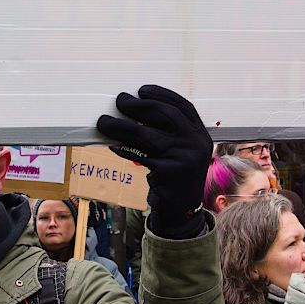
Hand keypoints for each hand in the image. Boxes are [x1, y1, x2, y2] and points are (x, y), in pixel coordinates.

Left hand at [97, 85, 211, 239]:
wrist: (181, 213)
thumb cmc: (175, 177)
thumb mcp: (180, 151)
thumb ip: (168, 132)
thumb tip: (136, 108)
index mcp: (200, 134)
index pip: (182, 106)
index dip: (161, 94)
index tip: (142, 90)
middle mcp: (196, 144)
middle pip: (164, 114)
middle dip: (139, 105)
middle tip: (120, 100)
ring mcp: (184, 158)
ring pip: (146, 134)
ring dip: (120, 126)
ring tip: (104, 122)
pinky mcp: (169, 173)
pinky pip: (139, 156)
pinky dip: (124, 150)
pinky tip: (113, 146)